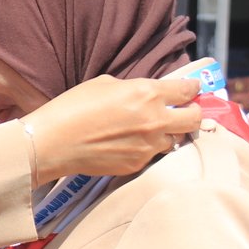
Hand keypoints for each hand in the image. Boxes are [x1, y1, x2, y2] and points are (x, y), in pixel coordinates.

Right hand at [25, 76, 202, 183]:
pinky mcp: (137, 164)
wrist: (54, 143)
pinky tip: (128, 143)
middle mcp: (155, 120)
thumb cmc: (73, 107)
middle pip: (194, 119)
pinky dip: (146, 148)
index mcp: (147, 93)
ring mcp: (148, 145)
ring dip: (168, 133)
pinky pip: (152, 155)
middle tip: (182, 111)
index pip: (187, 90)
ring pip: (175, 140)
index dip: (192, 88)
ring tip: (150, 130)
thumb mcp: (105, 84)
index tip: (191, 89)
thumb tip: (145, 95)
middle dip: (192, 113)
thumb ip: (133, 88)